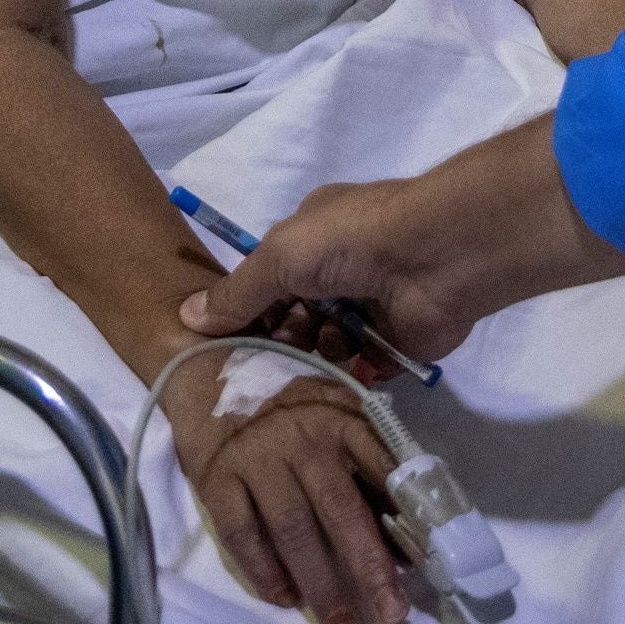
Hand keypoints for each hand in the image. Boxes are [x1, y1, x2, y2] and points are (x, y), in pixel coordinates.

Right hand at [167, 367, 408, 623]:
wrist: (206, 369)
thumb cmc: (287, 402)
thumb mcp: (336, 413)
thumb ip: (369, 467)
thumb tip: (404, 539)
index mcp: (342, 418)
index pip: (383, 470)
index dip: (407, 518)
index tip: (427, 565)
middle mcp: (302, 437)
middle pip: (340, 509)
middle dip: (368, 567)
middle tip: (390, 614)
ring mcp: (256, 458)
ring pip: (293, 529)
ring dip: (320, 584)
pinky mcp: (216, 478)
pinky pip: (242, 534)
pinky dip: (263, 570)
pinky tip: (285, 598)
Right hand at [178, 118, 624, 359]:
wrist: (438, 256)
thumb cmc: (353, 241)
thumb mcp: (281, 255)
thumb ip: (238, 292)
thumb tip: (187, 317)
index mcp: (312, 235)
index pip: (269, 278)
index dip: (247, 311)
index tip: (225, 346)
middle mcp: (341, 270)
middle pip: (294, 317)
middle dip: (277, 341)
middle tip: (260, 368)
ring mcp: (371, 307)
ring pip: (324, 346)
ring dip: (310, 359)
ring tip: (302, 370)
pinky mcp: (397, 344)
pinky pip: (360, 370)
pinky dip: (345, 378)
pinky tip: (330, 388)